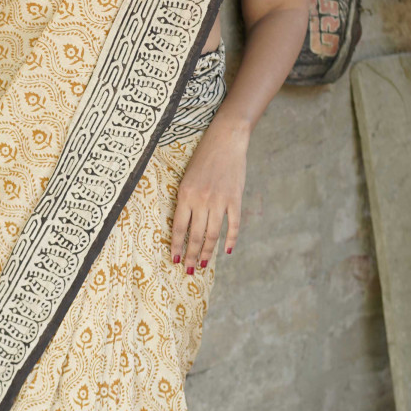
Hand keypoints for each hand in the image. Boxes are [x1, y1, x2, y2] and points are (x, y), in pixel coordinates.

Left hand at [170, 114, 248, 273]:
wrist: (226, 140)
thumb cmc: (203, 157)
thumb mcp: (187, 177)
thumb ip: (186, 200)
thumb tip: (184, 224)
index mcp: (185, 194)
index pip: (179, 227)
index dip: (177, 246)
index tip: (175, 259)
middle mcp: (201, 200)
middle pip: (195, 235)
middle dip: (191, 255)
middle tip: (189, 270)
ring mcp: (219, 200)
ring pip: (212, 234)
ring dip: (207, 252)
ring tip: (204, 264)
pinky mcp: (235, 198)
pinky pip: (233, 224)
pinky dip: (230, 239)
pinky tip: (226, 251)